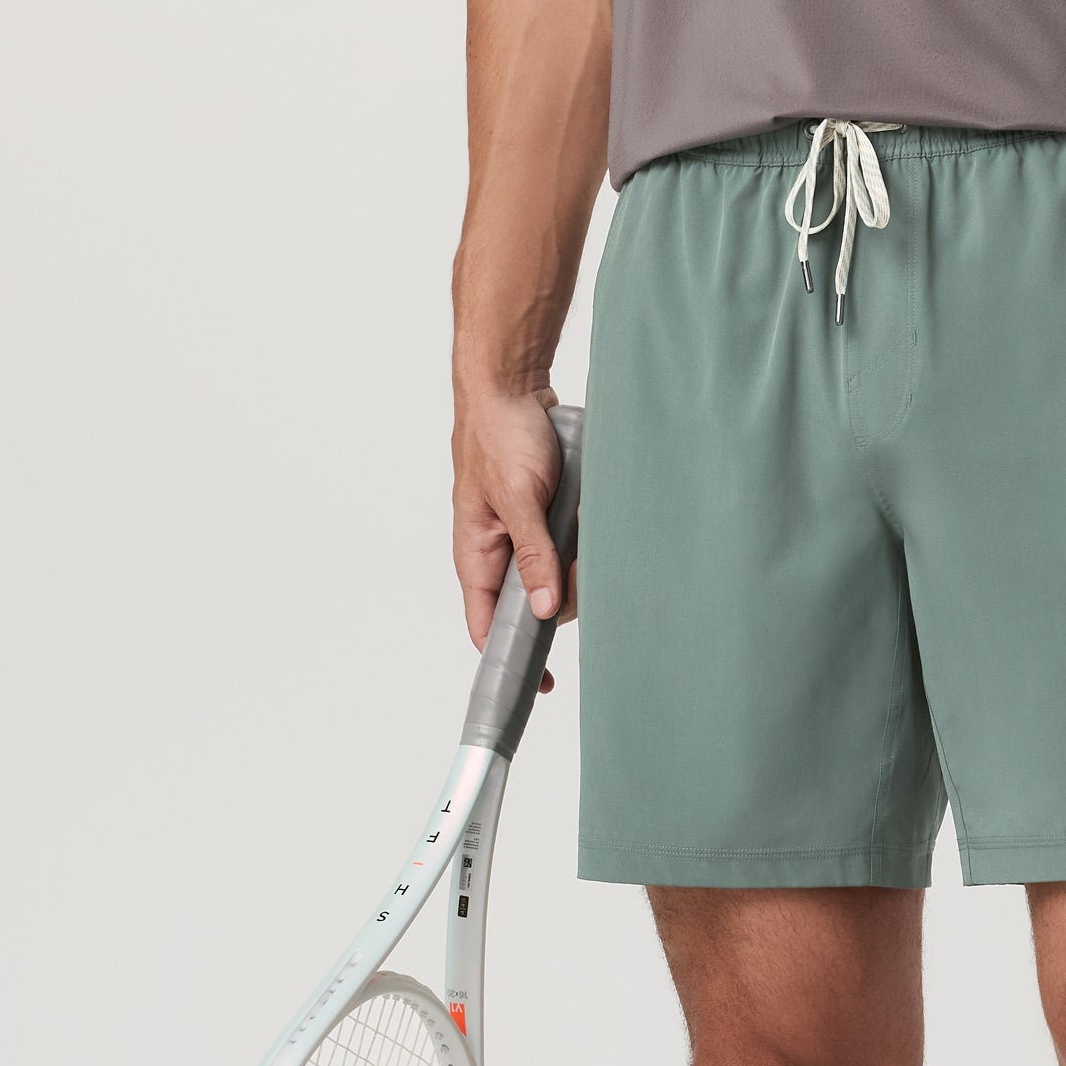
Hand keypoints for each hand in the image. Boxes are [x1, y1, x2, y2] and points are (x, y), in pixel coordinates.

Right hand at [451, 386, 575, 651]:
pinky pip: (564, 549)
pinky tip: (589, 525)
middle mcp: (497, 552)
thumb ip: (532, 554)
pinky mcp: (543, 519)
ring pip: (553, 578)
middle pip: (531, 606)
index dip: (512, 658)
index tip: (543, 682)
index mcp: (476, 554)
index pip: (487, 626)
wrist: (512, 383)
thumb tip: (544, 610)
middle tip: (583, 574)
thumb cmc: (501, 433)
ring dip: (575, 567)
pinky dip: (580, 545)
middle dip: (560, 600)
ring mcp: (520, 537)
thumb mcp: (519, 497)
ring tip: (584, 532)